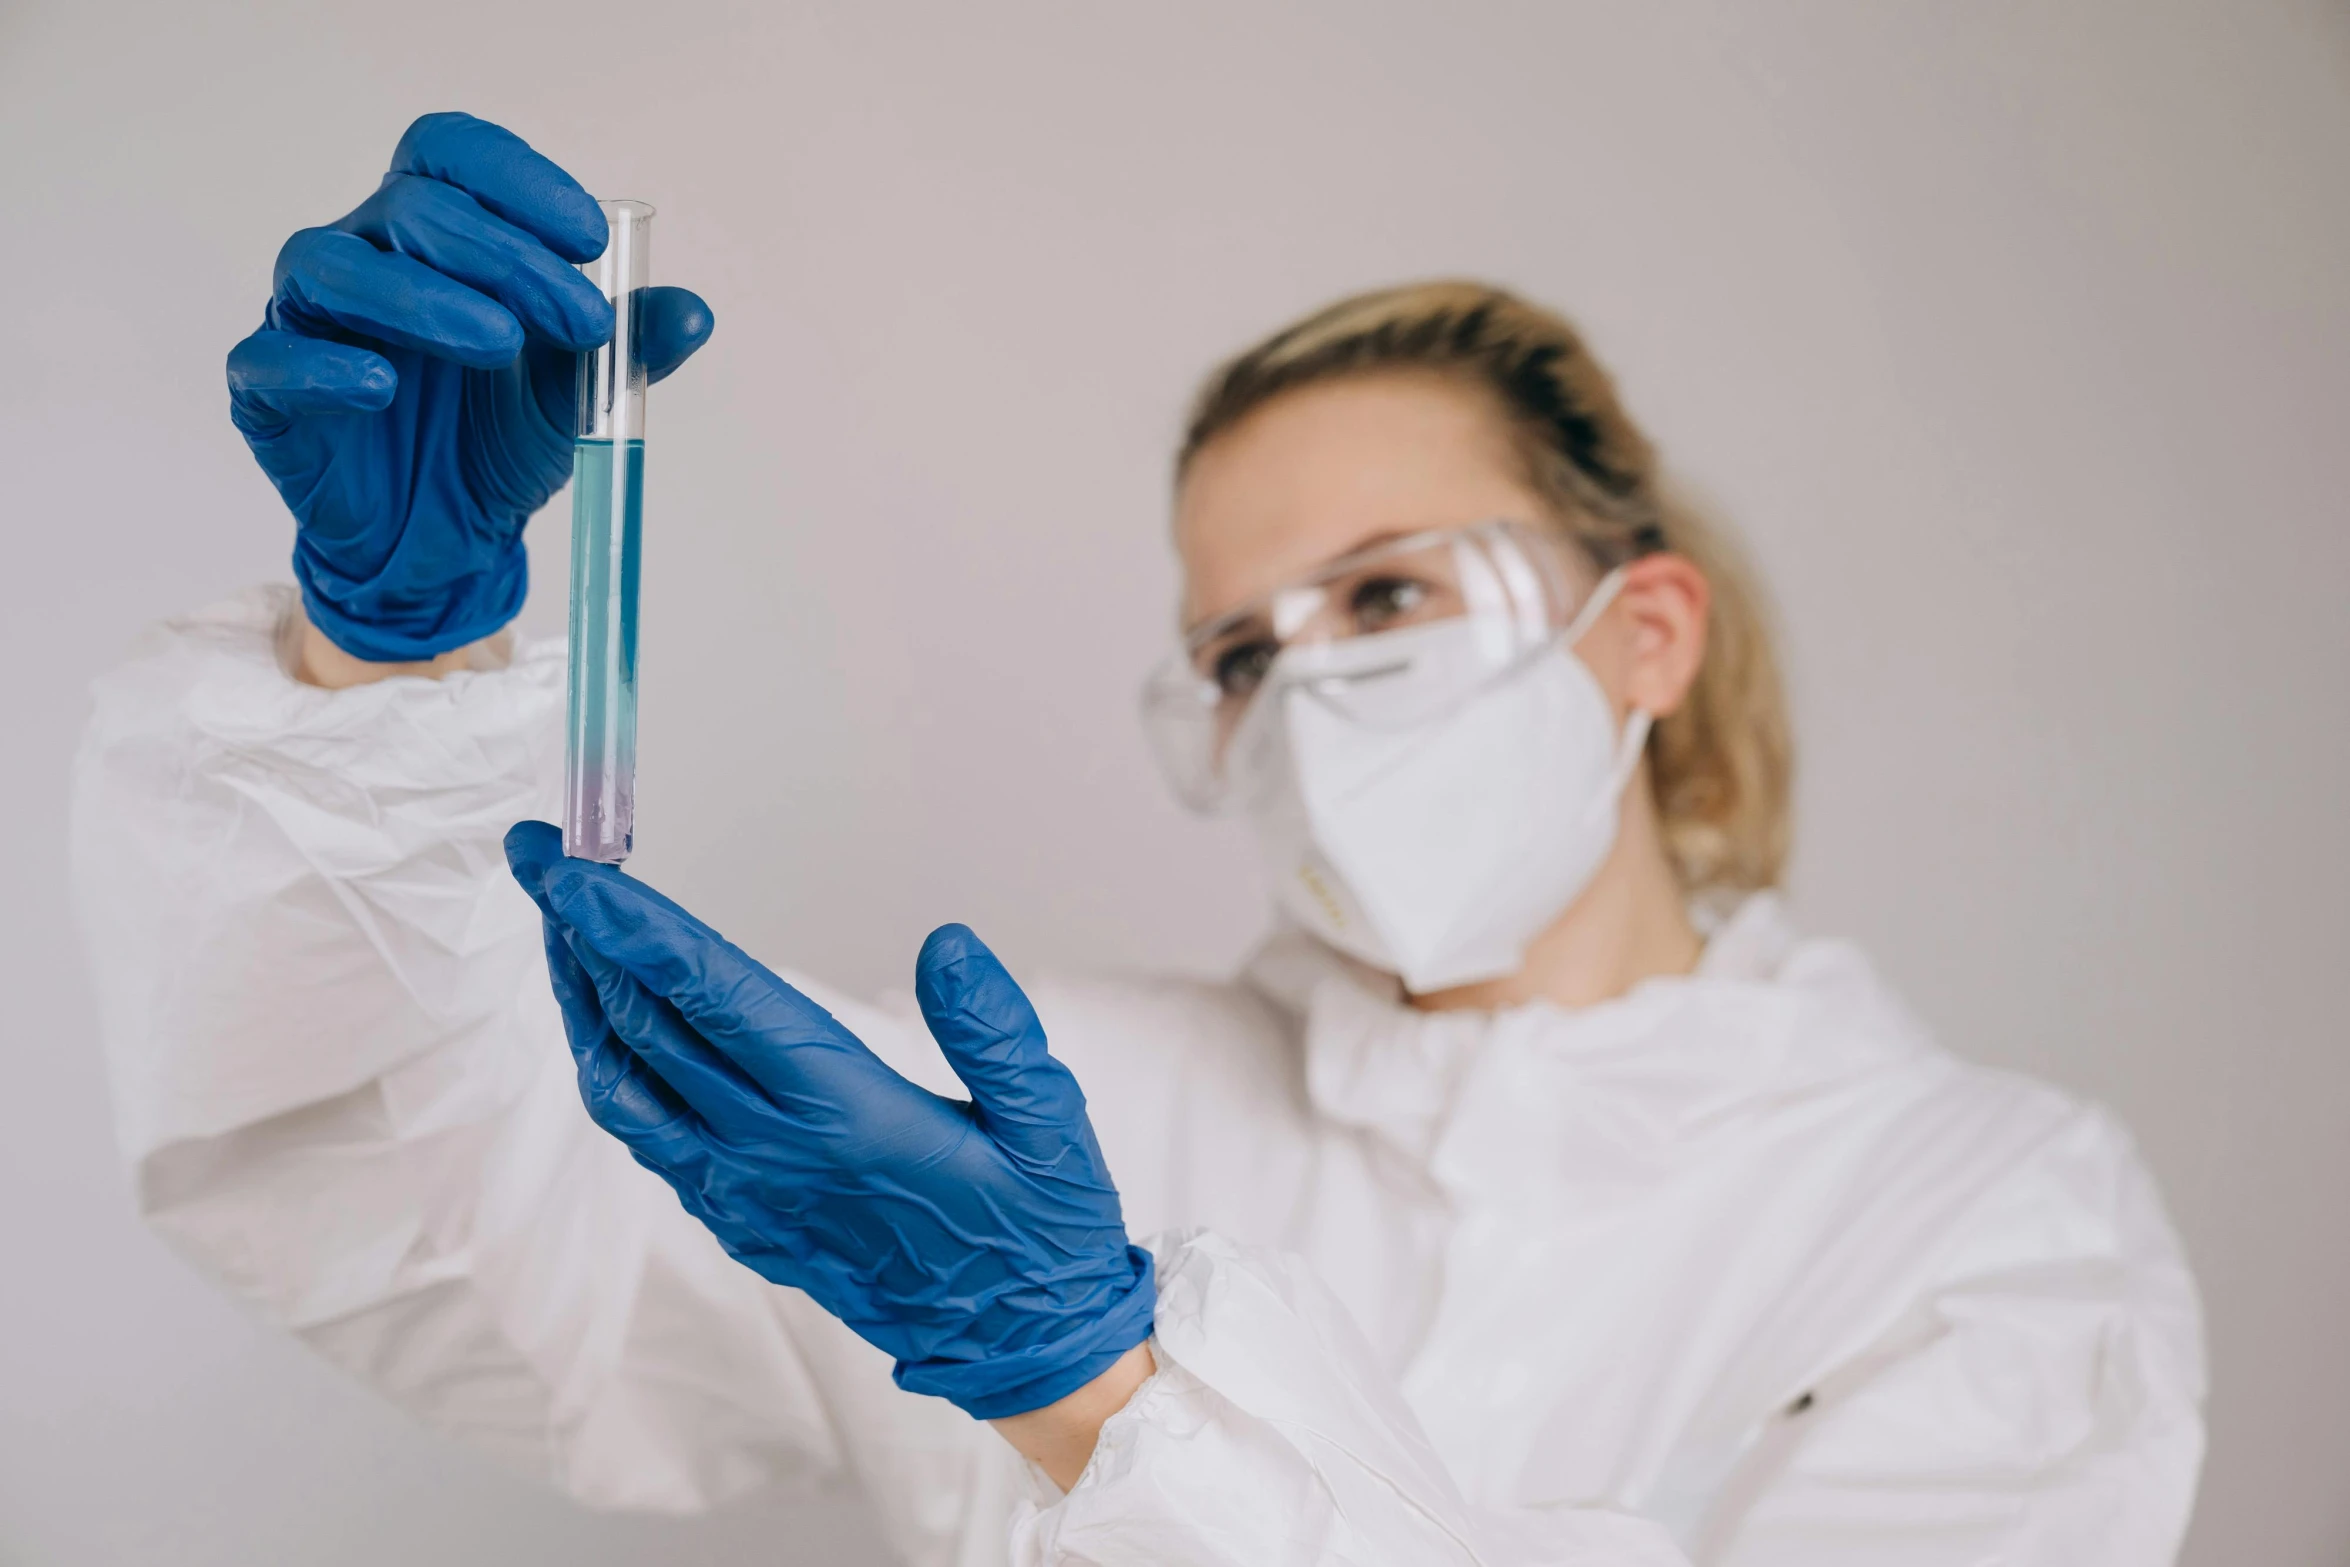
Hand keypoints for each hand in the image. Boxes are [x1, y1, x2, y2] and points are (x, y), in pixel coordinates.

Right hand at [227, 113, 713, 661]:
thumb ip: (632, 347)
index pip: (452, 155)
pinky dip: (326, 365)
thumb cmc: (499, 439)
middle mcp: (363, 254)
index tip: (591, 239)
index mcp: (432, 233)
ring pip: (332, 264)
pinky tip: (383, 385)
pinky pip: (272, 357)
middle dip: (505, 256)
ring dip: (425, 298)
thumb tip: (694, 312)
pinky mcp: (267, 391)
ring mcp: (305, 317)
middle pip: (410, 206)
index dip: (517, 181)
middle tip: (580, 321)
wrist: (448, 540)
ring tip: (499, 344)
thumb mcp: (581, 392)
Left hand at [503, 821, 1158, 1419]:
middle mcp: (772, 1155)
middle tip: (542, 858)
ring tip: (563, 928)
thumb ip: (995, 1028)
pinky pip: (647, 1136)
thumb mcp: (1050, 1121)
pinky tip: (614, 1026)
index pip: (708, 998)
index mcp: (843, 1116)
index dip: (631, 925)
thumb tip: (943, 943)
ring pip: (624, 1085)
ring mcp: (744, 1194)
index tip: (569, 867)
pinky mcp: (740, 1220)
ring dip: (583, 999)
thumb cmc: (1039, 1230)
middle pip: (643, 1027)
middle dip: (582, 934)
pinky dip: (612, 1065)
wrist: (1020, 1348)